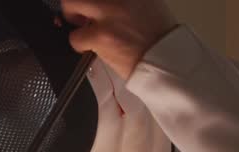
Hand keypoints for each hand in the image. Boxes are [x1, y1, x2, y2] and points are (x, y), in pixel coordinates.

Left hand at [63, 0, 177, 78]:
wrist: (166, 59)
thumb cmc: (158, 35)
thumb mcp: (146, 3)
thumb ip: (123, 0)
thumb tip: (102, 3)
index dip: (91, 2)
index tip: (90, 6)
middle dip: (73, 2)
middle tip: (77, 13)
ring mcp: (109, 12)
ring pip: (72, 4)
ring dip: (74, 19)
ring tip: (85, 31)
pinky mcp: (101, 35)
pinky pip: (76, 37)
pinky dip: (79, 43)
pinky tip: (90, 47)